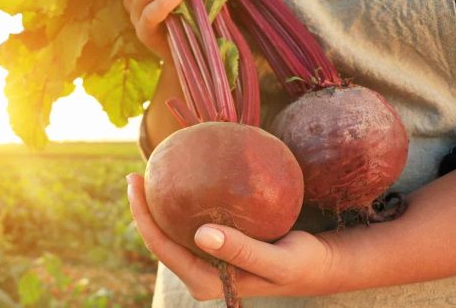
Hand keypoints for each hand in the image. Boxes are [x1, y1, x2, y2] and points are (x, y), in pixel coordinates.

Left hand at [125, 173, 342, 300]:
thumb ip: (242, 251)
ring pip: (171, 231)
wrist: (319, 265)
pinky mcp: (214, 246)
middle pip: (159, 239)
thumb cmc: (300, 264)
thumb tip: (201, 234)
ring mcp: (205, 261)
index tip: (136, 182)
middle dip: (143, 209)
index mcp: (206, 281)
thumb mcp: (278, 261)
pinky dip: (181, 202)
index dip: (143, 217)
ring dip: (157, 205)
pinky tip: (180, 178)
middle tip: (136, 175)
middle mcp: (200, 273)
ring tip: (148, 174)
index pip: (162, 248)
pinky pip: (188, 222)